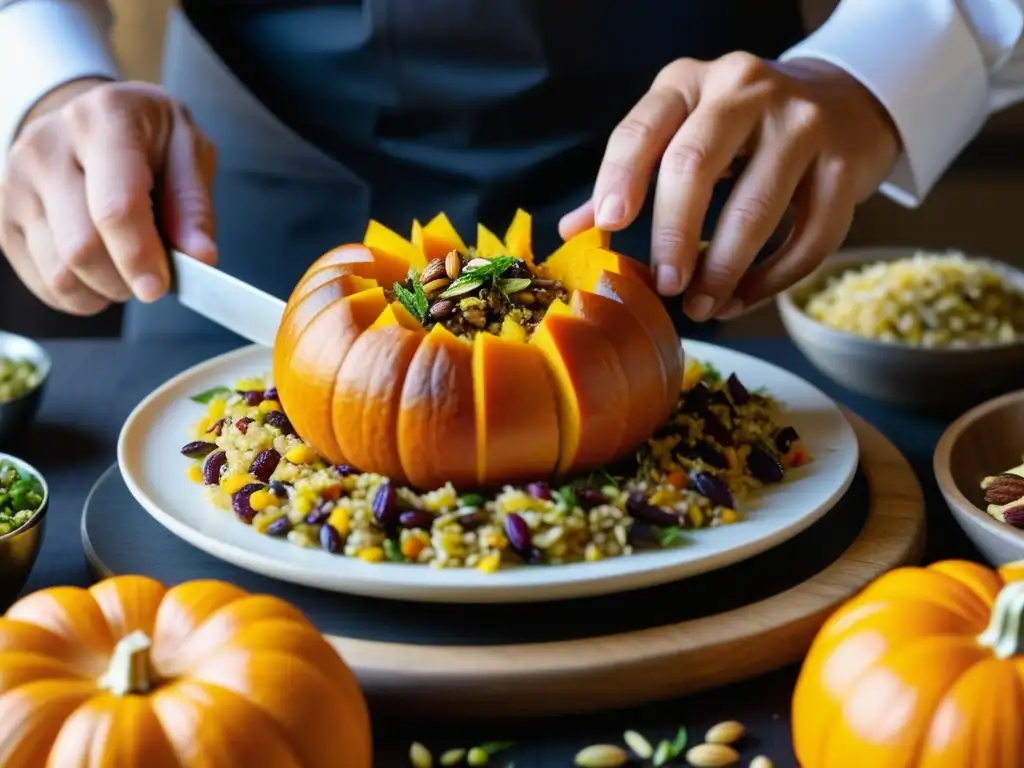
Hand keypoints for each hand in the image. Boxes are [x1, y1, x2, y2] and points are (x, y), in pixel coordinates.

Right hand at [0, 79, 216, 315]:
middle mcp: (47, 147)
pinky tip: (99, 273)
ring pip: (58, 272)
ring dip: (103, 289)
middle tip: (151, 275)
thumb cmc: (148, 137)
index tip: (158, 287)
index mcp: (104, 121)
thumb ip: (194, 205)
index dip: (139, 256)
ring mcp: (16, 181)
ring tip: (125, 267)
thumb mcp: (190, 150)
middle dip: (124, 279)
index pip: (115, 207)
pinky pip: (41, 282)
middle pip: (80, 248)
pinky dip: (79, 294)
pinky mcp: (3, 214)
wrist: (93, 118)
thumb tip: (200, 257)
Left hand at [560, 53, 899, 320]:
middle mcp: (744, 91)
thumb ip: (632, 176)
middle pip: (695, 166)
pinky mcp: (844, 163)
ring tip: (703, 306)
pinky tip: (744, 297)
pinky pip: (810, 235)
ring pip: (756, 208)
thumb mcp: (682, 131)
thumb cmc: (742, 127)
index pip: (641, 129)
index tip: (609, 228)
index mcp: (688, 84)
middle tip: (665, 285)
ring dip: (723, 269)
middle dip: (673, 236)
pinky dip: (774, 279)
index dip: (620, 179)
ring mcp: (801, 123)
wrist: (842, 100)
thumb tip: (573, 232)